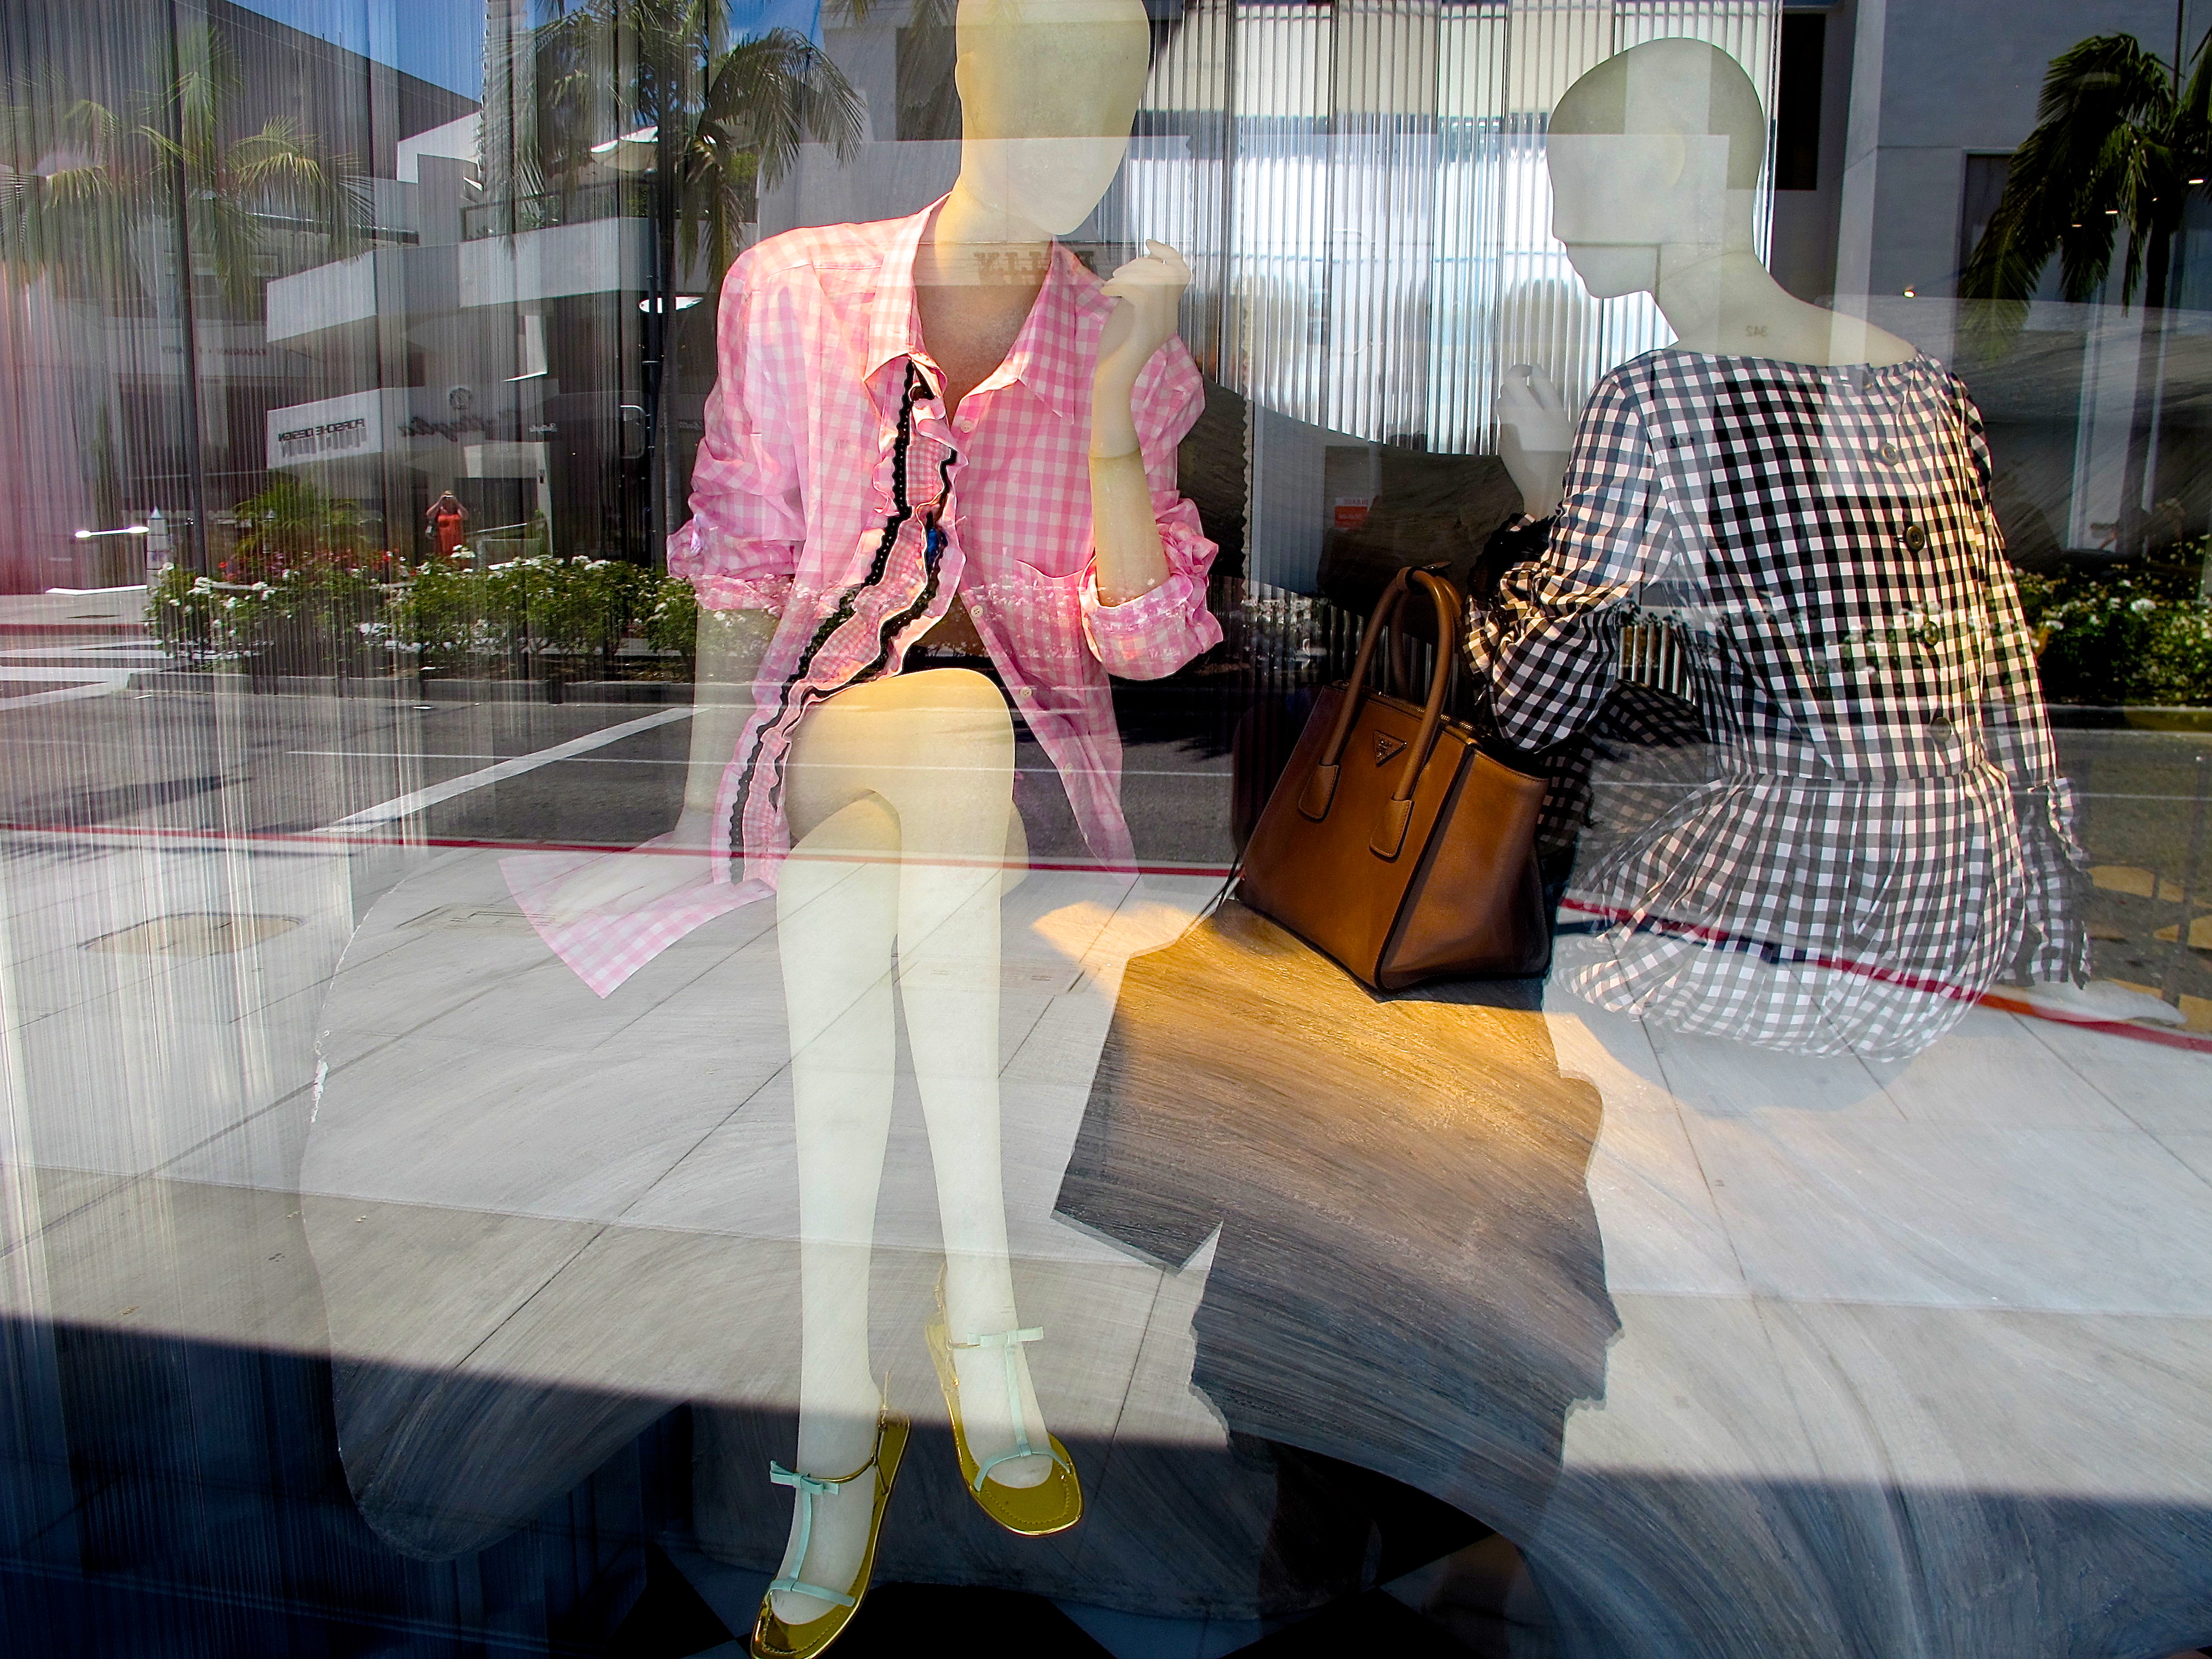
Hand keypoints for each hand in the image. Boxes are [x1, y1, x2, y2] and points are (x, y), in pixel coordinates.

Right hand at [540, 816, 720, 926]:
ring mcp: (622, 860)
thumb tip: (606, 910)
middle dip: (565, 902)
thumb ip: (635, 900)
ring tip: (553, 902)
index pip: (592, 897)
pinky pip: (598, 869)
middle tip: (547, 917)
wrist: (698, 834)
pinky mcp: (627, 857)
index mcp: (628, 879)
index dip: (572, 910)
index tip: (556, 921)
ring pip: (589, 876)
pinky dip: (583, 878)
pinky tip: (575, 882)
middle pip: (585, 886)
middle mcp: (620, 868)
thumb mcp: (666, 890)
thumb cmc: (687, 865)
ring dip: (569, 890)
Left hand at [1095, 240, 1191, 390]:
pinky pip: (1142, 296)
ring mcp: (1160, 325)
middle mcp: (1169, 317)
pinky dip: (1121, 286)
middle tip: (1119, 272)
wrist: (1112, 379)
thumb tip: (1137, 267)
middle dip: (1144, 262)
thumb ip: (1135, 291)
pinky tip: (1106, 292)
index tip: (1150, 243)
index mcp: (1167, 312)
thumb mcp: (1126, 312)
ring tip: (1112, 281)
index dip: (1169, 253)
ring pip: (1158, 282)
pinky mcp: (1146, 332)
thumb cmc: (1115, 349)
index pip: (1181, 274)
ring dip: (1132, 274)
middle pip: (1170, 273)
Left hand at [1497, 364, 1572, 518]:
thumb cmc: (1560, 452)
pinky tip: (1529, 433)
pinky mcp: (1503, 443)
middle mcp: (1516, 419)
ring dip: (1514, 402)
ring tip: (1532, 412)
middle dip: (1517, 385)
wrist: (1545, 486)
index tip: (1528, 371)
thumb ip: (1547, 393)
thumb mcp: (1561, 419)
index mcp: (1533, 410)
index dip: (1520, 369)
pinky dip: (1514, 421)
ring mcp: (1507, 431)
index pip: (1515, 378)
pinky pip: (1505, 423)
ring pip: (1503, 406)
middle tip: (1531, 390)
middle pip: (1506, 390)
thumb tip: (1536, 371)